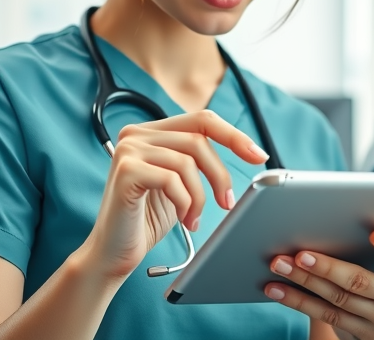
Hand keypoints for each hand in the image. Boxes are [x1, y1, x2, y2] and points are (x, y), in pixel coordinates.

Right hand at [77, 110, 268, 281]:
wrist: (113, 253)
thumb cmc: (148, 220)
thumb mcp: (181, 184)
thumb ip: (199, 160)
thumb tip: (249, 149)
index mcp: (151, 132)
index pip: (202, 120)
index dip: (234, 135)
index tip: (259, 156)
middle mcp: (136, 133)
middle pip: (198, 140)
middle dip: (219, 174)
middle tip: (226, 203)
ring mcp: (128, 149)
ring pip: (187, 161)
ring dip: (200, 196)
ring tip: (194, 219)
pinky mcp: (125, 170)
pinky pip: (172, 179)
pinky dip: (184, 202)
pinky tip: (181, 219)